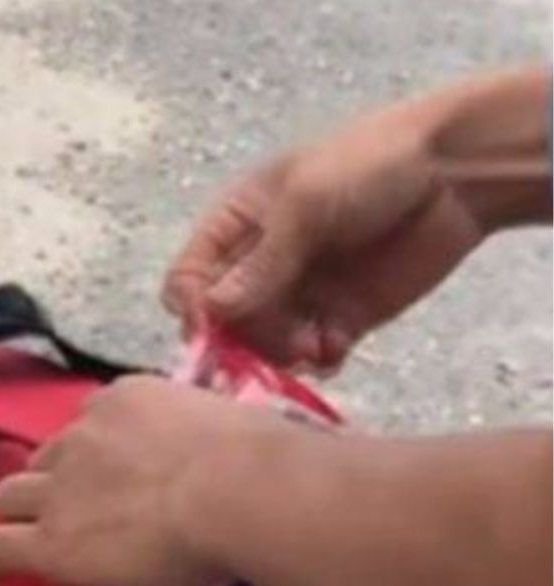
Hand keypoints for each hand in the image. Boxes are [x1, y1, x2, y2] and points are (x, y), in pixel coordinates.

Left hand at [0, 376, 307, 585]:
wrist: (236, 488)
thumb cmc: (257, 460)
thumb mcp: (227, 428)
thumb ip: (208, 440)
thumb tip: (234, 456)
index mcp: (125, 399)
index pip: (90, 425)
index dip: (90, 455)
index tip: (102, 475)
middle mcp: (82, 434)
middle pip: (43, 459)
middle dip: (48, 483)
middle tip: (66, 512)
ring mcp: (60, 488)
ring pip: (11, 498)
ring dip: (19, 517)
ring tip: (24, 543)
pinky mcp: (50, 540)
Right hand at [162, 102, 486, 368]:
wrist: (458, 171)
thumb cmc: (370, 164)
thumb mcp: (305, 204)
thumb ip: (260, 264)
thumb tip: (211, 314)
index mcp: (236, 225)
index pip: (188, 280)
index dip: (194, 308)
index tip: (214, 326)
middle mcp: (259, 265)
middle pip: (224, 324)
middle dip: (244, 340)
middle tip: (283, 339)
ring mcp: (299, 295)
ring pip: (263, 347)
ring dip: (280, 355)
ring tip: (314, 346)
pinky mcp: (338, 319)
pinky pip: (310, 357)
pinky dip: (317, 361)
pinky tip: (335, 348)